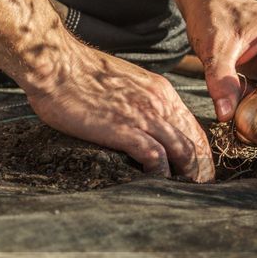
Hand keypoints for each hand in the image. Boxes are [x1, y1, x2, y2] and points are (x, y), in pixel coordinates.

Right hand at [20, 41, 214, 181]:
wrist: (55, 65)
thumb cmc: (78, 74)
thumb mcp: (122, 82)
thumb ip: (137, 100)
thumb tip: (139, 121)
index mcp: (160, 91)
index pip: (193, 128)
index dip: (201, 154)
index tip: (198, 172)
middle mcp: (159, 103)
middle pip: (195, 143)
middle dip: (200, 170)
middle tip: (197, 190)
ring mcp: (143, 116)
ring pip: (183, 152)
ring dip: (186, 176)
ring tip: (182, 193)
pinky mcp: (124, 129)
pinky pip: (155, 157)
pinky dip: (160, 175)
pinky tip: (155, 184)